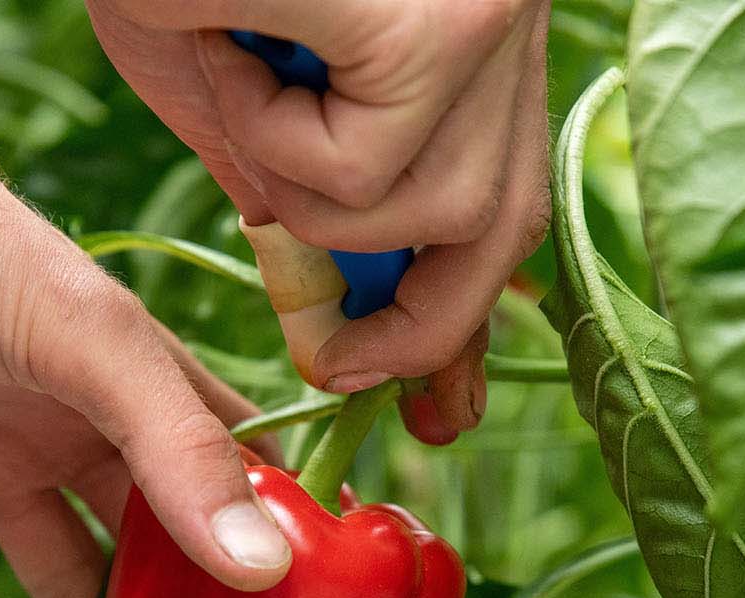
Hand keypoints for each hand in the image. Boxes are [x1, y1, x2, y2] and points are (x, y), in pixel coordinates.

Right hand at [86, 0, 551, 441]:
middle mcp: (507, 18)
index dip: (469, 318)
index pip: (507, 206)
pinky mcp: (437, 19)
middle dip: (415, 325)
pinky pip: (359, 164)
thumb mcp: (243, 76)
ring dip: (299, 184)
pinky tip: (237, 35)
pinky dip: (270, 129)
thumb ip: (302, 181)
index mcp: (474, 34)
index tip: (443, 410)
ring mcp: (485, 15)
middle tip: (338, 363)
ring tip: (240, 72)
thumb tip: (339, 302)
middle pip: (501, 229)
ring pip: (425, 210)